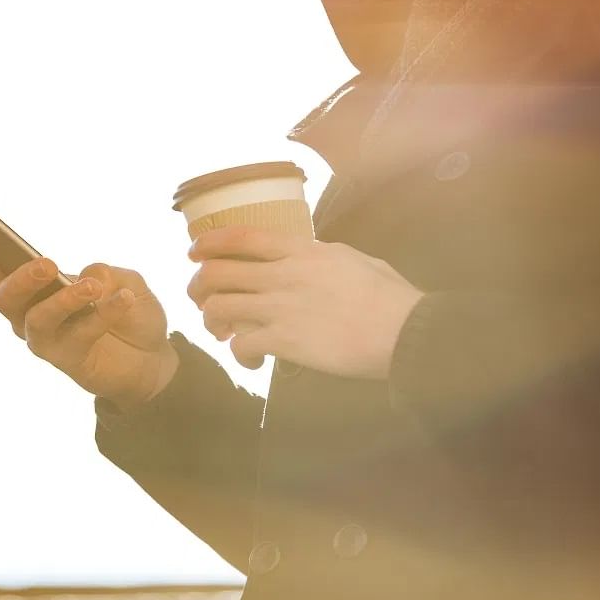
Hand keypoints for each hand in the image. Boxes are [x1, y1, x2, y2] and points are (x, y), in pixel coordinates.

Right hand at [0, 232, 177, 409]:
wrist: (153, 354)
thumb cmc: (127, 311)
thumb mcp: (125, 280)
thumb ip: (107, 272)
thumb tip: (90, 276)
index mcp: (32, 286)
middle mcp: (29, 313)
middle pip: (3, 298)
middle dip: (20, 279)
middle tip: (47, 264)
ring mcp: (47, 339)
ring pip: (37, 320)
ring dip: (63, 300)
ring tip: (93, 288)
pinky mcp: (68, 360)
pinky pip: (78, 335)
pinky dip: (102, 314)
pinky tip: (124, 300)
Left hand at [187, 226, 422, 377]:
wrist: (405, 331)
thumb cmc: (391, 298)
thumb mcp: (356, 260)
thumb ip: (325, 256)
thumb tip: (315, 254)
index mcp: (304, 252)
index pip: (243, 237)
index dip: (211, 243)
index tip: (195, 251)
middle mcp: (285, 275)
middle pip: (218, 273)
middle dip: (199, 287)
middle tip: (200, 300)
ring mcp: (282, 307)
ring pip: (218, 308)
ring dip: (212, 323)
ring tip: (222, 334)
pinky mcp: (285, 341)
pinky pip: (240, 345)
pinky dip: (239, 355)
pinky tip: (251, 362)